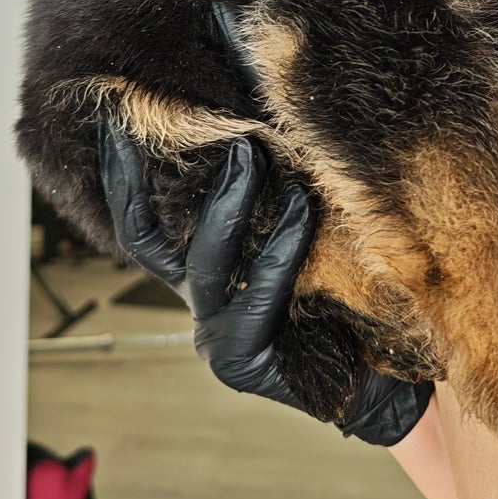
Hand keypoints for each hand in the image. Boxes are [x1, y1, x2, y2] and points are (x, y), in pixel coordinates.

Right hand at [99, 118, 431, 443]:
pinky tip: (303, 206)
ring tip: (250, 153)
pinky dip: (282, 247)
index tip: (115, 124)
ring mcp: (217, 340)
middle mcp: (198, 309)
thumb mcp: (294, 239)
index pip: (142, 228)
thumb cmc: (342, 298)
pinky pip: (262, 294)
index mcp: (198, 280)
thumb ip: (265, 201)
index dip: (121, 179)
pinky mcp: (246, 365)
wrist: (382, 376)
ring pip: (208, 265)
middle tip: (192, 122)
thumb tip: (257, 123)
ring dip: (229, 203)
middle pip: (153, 243)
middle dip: (157, 179)